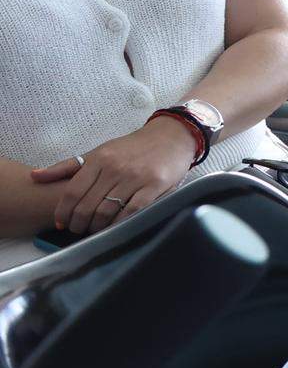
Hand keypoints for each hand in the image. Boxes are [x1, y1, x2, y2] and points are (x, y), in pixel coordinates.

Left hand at [33, 116, 196, 233]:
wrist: (171, 137)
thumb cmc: (132, 148)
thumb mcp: (99, 152)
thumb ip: (68, 166)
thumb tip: (35, 176)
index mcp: (99, 159)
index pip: (73, 191)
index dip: (63, 211)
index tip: (60, 222)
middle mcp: (115, 168)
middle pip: (88, 205)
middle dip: (78, 223)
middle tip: (77, 230)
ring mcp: (135, 178)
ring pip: (107, 211)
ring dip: (97, 227)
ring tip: (94, 230)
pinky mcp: (154, 186)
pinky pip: (132, 212)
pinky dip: (119, 223)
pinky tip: (114, 227)